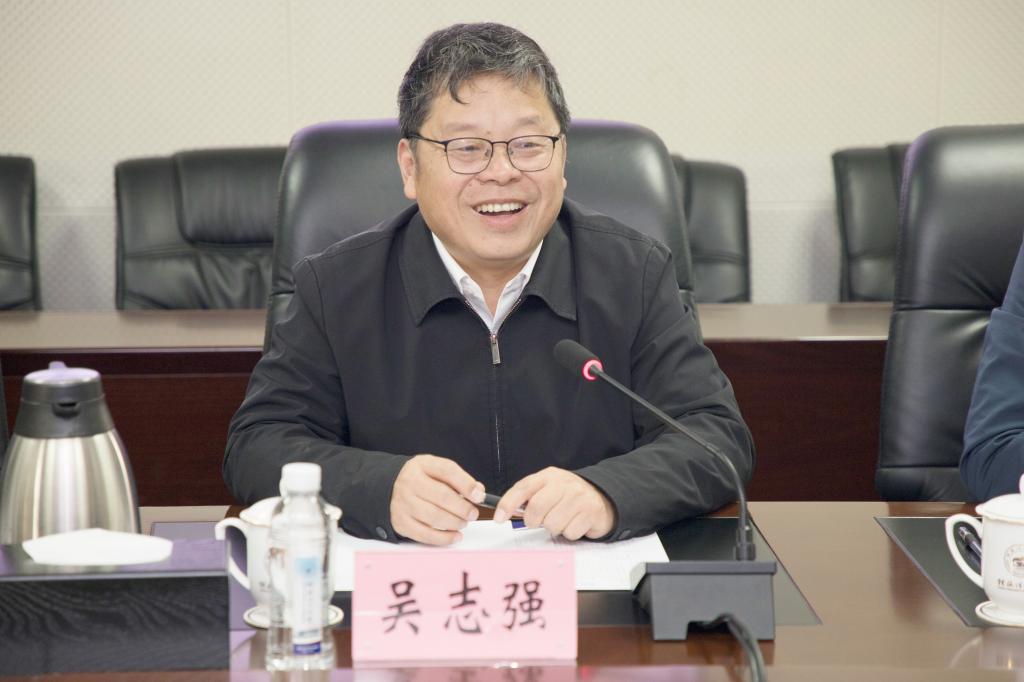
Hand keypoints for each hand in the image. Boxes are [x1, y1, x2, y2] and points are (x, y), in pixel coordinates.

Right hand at [390, 454, 484, 544]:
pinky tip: (455, 535)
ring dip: (455, 523)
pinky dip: (444, 538)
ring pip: (435, 517)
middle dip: (463, 508)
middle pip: (442, 496)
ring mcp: (403, 503)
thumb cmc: (420, 479)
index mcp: (422, 465)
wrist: (389, 487)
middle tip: (473, 513)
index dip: (467, 484)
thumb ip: (458, 478)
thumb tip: (478, 492)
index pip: (448, 471)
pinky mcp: (401, 522)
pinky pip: (425, 535)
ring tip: (463, 522)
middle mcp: (410, 482)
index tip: (479, 495)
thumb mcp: (436, 470)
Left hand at [494, 467, 614, 540]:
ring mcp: (579, 497)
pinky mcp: (590, 512)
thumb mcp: (548, 488)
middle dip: (533, 521)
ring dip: (554, 528)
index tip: (498, 518)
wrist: (602, 496)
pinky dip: (569, 532)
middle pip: (536, 509)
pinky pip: (569, 532)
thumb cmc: (568, 495)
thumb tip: (504, 512)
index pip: (523, 488)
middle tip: (540, 521)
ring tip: (561, 519)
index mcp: (549, 476)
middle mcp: (564, 484)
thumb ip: (528, 496)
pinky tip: (574, 522)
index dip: (507, 504)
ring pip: (552, 524)